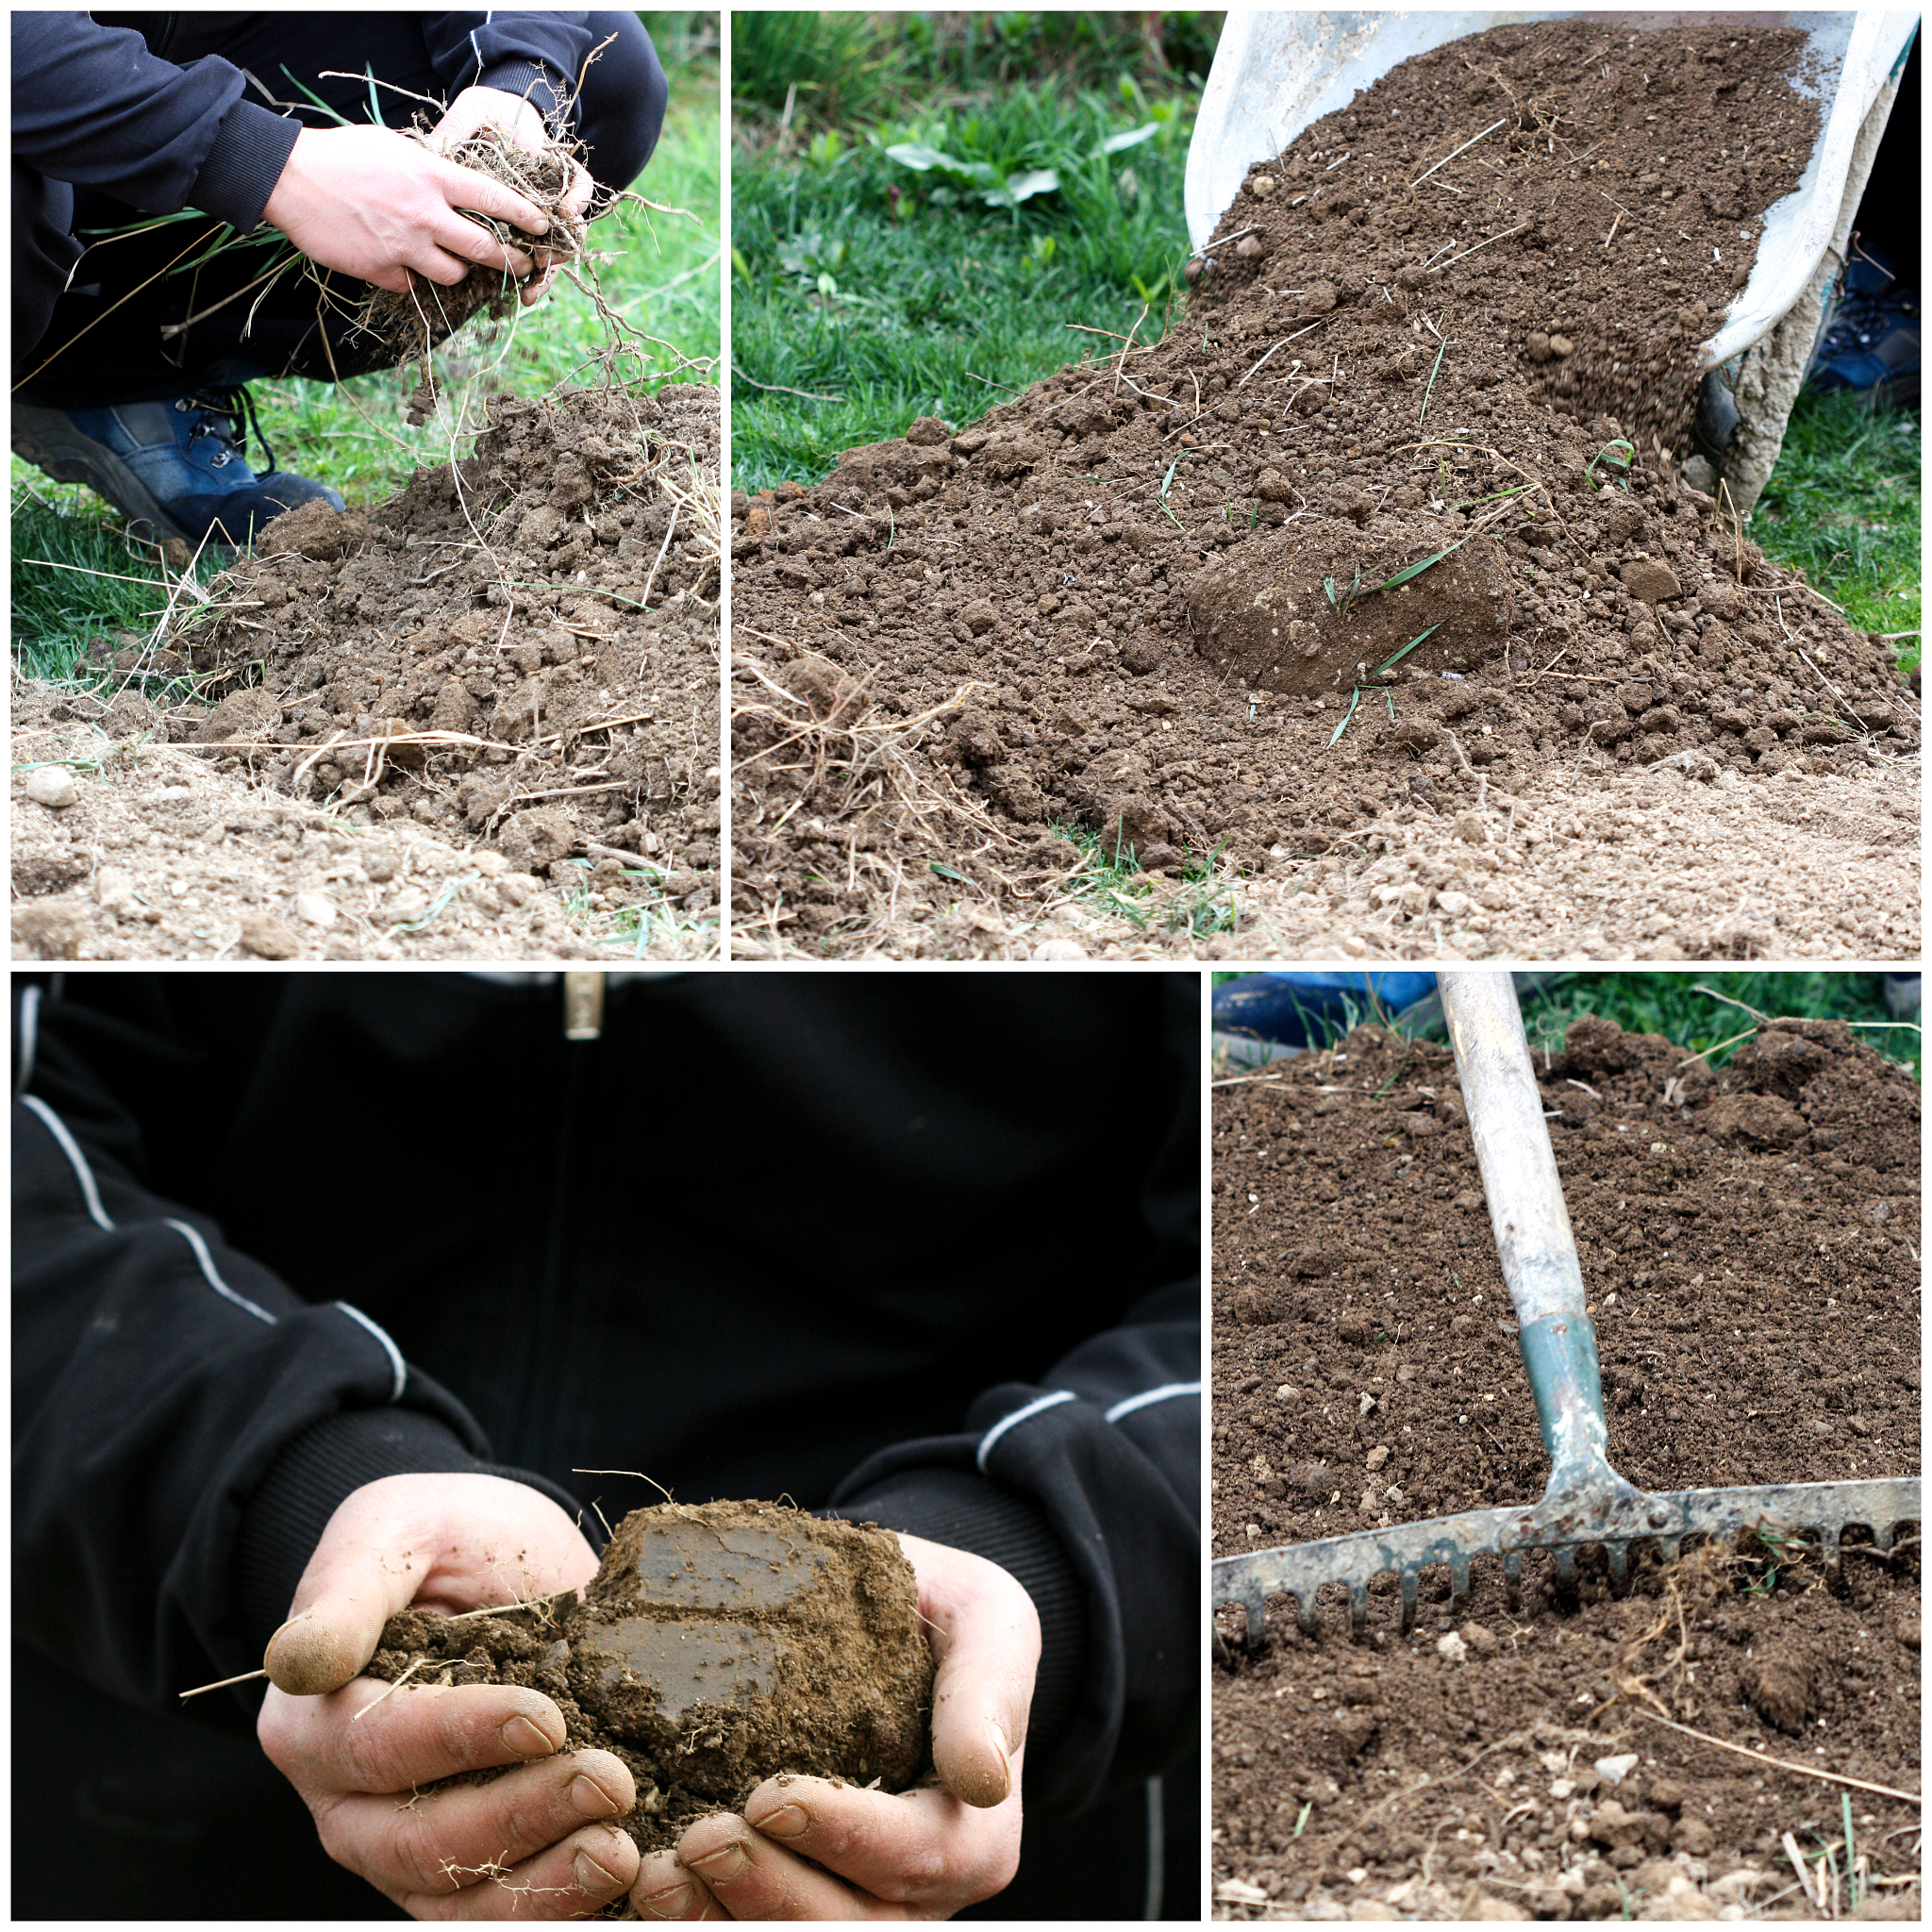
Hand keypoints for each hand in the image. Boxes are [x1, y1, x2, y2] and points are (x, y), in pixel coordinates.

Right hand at [256, 1472, 639, 1918]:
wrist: (482, 1565)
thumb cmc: (435, 1538)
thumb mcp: (394, 1531)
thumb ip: (348, 1591)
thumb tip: (299, 1661)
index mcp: (314, 1721)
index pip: (376, 1748)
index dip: (459, 1739)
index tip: (546, 1718)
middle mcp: (346, 1803)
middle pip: (417, 1841)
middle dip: (520, 1816)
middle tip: (610, 1782)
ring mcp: (400, 1848)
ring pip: (455, 1898)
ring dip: (543, 1886)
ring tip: (622, 1852)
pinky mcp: (462, 1870)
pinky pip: (494, 1913)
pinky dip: (555, 1909)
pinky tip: (623, 1881)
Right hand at [262, 124, 551, 296]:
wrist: (290, 177)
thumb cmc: (342, 153)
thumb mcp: (394, 146)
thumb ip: (428, 167)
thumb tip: (453, 180)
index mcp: (431, 176)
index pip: (494, 197)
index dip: (524, 215)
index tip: (542, 227)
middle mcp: (424, 214)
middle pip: (485, 248)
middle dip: (511, 260)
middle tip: (522, 264)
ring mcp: (404, 246)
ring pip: (453, 274)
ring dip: (457, 270)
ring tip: (450, 261)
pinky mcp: (381, 270)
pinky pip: (410, 285)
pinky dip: (409, 278)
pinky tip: (399, 264)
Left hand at [424, 85, 594, 306]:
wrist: (493, 115)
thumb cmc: (489, 108)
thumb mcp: (475, 107)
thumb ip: (462, 126)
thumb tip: (434, 148)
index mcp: (547, 162)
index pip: (578, 182)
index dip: (577, 198)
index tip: (564, 211)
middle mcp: (550, 193)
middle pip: (570, 227)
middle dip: (561, 247)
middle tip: (545, 261)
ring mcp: (541, 214)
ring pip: (555, 250)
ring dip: (547, 273)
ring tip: (531, 291)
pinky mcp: (527, 230)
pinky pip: (537, 259)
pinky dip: (534, 278)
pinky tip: (523, 295)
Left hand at [630, 1534, 1038, 1919]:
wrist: (907, 1620)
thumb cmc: (948, 1614)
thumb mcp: (986, 1621)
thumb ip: (987, 1689)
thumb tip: (983, 1776)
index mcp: (977, 1832)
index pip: (913, 1856)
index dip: (840, 1837)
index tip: (768, 1796)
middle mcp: (926, 1889)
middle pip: (851, 1924)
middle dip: (769, 1890)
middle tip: (696, 1841)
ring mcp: (866, 1905)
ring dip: (723, 1920)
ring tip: (657, 1877)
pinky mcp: (810, 1897)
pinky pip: (758, 1927)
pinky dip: (706, 1919)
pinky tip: (651, 1889)